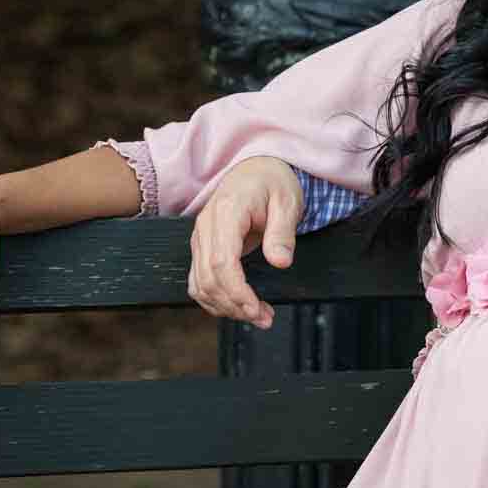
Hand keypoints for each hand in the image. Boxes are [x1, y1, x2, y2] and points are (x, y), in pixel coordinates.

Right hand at [186, 156, 304, 328]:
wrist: (257, 168)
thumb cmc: (273, 183)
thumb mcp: (287, 202)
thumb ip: (282, 233)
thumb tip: (280, 262)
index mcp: (226, 212)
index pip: (222, 262)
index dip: (237, 292)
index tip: (256, 309)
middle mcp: (206, 227)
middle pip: (209, 278)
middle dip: (235, 305)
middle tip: (265, 318)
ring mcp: (200, 238)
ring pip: (200, 284)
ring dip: (225, 307)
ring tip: (257, 316)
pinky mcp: (202, 247)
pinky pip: (199, 280)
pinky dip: (215, 299)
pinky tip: (238, 307)